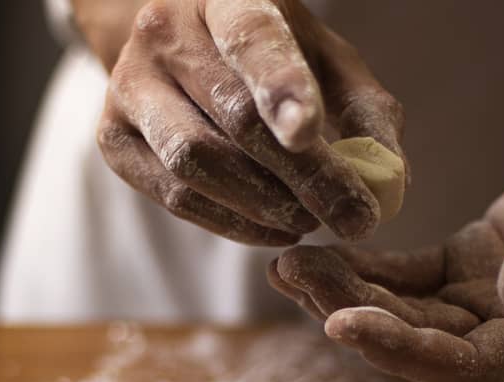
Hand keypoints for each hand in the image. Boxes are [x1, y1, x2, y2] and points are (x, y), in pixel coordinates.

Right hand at [81, 0, 404, 245]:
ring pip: (195, 162)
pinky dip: (231, 223)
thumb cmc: (269, 50)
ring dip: (263, 204)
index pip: (252, 38)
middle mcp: (165, 32)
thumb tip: (390, 182)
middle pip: (233, 116)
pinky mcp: (113, 137)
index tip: (309, 134)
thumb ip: (365, 109)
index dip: (281, 85)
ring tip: (311, 220)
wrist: (181, 40)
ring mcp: (129, 84)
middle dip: (302, 176)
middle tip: (352, 215)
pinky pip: (174, 195)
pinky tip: (273, 227)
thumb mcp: (326, 57)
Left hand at [268, 96, 503, 381]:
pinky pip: (411, 277)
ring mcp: (494, 300)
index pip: (467, 367)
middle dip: (356, 317)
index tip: (345, 322)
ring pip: (407, 313)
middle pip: (422, 346)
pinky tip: (323, 253)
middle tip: (296, 277)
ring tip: (291, 264)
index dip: (405, 352)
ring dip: (350, 294)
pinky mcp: (474, 264)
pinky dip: (367, 268)